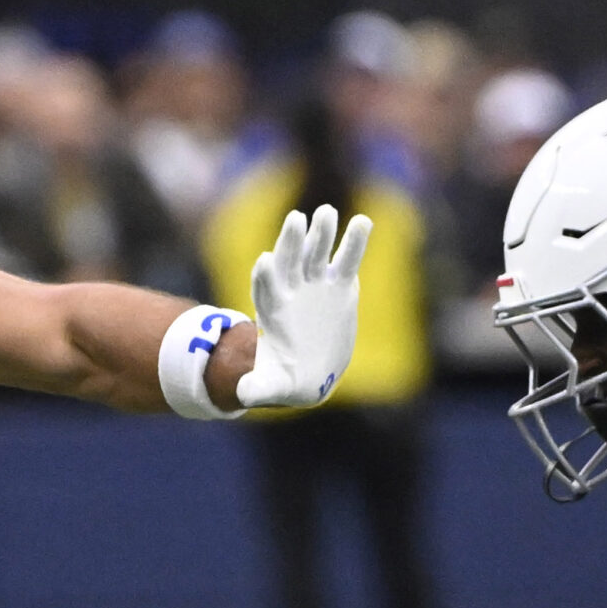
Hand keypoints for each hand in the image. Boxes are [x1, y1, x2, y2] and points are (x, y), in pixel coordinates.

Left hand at [236, 205, 370, 410]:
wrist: (309, 370)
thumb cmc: (287, 377)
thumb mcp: (273, 385)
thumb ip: (258, 387)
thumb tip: (243, 394)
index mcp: (272, 311)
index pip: (265, 289)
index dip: (265, 277)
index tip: (264, 263)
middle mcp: (291, 290)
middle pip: (289, 261)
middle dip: (291, 243)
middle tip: (295, 220)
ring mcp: (315, 284)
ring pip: (317, 254)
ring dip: (321, 234)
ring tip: (326, 213)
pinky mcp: (339, 285)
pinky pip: (347, 260)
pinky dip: (354, 242)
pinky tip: (364, 221)